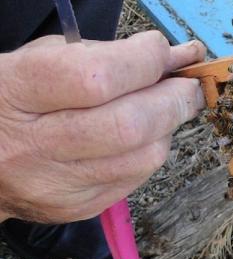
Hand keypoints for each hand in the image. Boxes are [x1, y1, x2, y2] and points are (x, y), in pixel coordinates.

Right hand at [0, 31, 205, 222]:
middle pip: (129, 125)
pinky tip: (141, 135)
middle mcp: (32, 144)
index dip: (145, 61)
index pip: (98, 78)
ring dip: (167, 127)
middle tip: (187, 85)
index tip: (163, 51)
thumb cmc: (18, 94)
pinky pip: (136, 178)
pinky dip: (150, 151)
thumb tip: (180, 55)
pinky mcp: (75, 208)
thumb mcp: (49, 57)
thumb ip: (113, 54)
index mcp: (17, 90)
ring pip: (143, 157)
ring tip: (163, 108)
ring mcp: (54, 183)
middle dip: (174, 99)